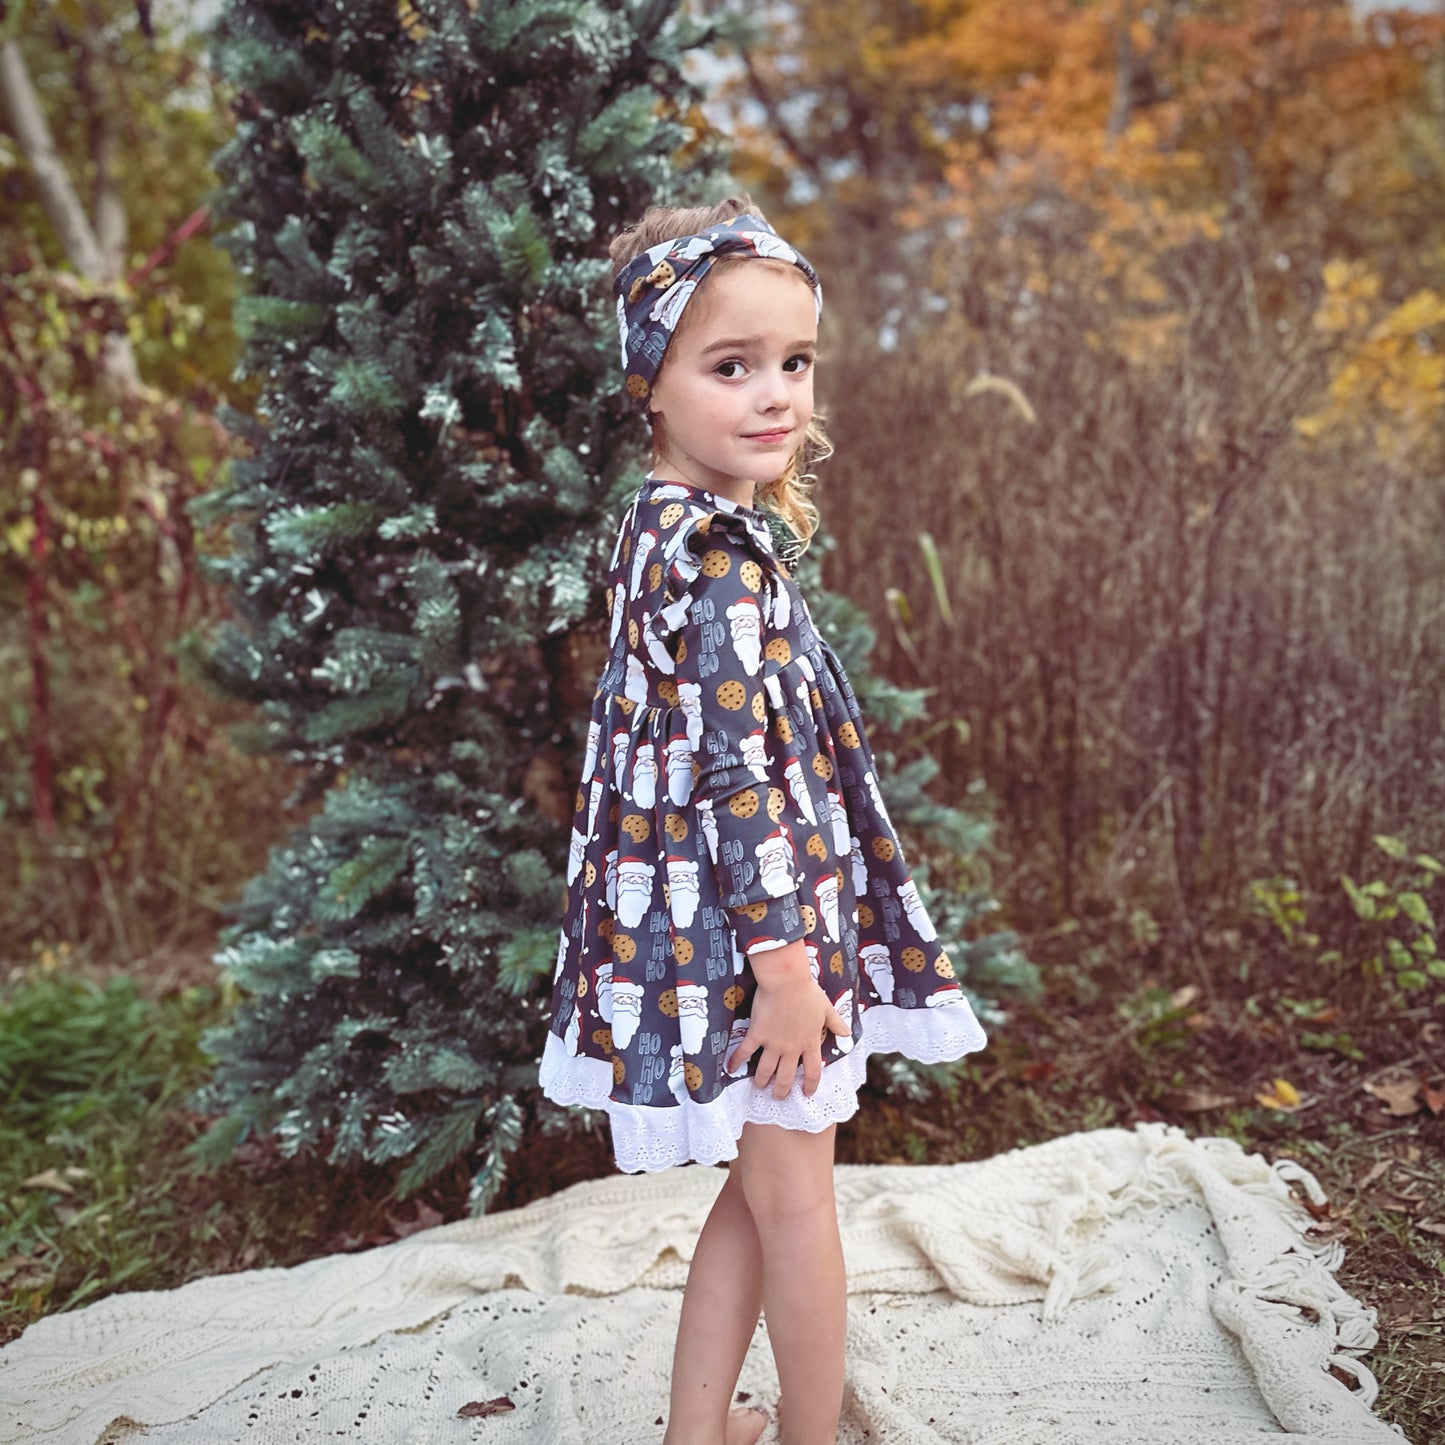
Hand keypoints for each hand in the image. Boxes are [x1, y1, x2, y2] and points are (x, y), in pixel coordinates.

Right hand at [726, 940, 849, 1099]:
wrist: (786, 981)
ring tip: (759, 1086)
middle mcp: (791, 1048)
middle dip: (781, 1090)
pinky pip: (745, 1051)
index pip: (812, 1071)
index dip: (810, 1085)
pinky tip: (730, 1069)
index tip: (806, 1093)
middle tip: (778, 1096)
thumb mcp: (826, 1008)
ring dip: (761, 1081)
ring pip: (766, 1070)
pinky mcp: (757, 1034)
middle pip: (786, 1077)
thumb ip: (836, 1023)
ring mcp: (773, 1043)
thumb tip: (848, 1034)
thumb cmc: (807, 992)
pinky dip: (736, 1061)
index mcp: (809, 1043)